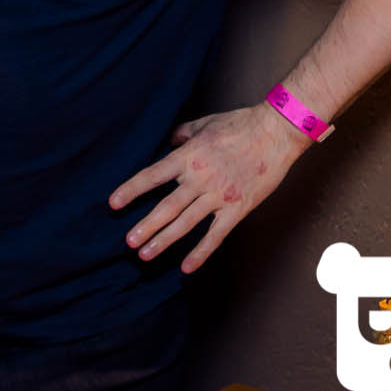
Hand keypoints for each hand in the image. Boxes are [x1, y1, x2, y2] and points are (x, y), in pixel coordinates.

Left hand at [111, 103, 310, 273]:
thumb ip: (184, 133)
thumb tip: (170, 139)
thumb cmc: (242, 124)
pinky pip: (215, 234)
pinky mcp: (237, 208)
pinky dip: (200, 252)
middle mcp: (200, 178)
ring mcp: (219, 195)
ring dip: (164, 240)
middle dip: (145, 226)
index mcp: (189, 156)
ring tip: (145, 255)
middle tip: (129, 242)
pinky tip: (186, 267)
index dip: (132, 190)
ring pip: (185, 223)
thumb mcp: (206, 123)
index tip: (114, 204)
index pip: (153, 176)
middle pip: (166, 207)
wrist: (276, 132)